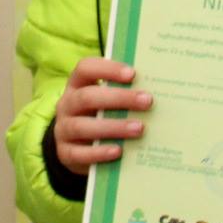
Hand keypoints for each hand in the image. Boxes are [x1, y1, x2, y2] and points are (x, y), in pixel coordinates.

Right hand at [54, 57, 152, 175]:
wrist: (78, 146)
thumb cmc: (102, 112)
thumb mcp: (109, 98)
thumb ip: (126, 89)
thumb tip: (160, 85)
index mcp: (78, 83)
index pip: (86, 68)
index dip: (108, 69)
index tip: (133, 74)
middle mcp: (67, 104)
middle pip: (88, 97)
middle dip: (119, 98)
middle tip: (148, 101)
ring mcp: (62, 129)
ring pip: (82, 126)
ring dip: (114, 126)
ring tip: (139, 128)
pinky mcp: (65, 153)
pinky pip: (79, 154)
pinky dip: (100, 152)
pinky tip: (119, 150)